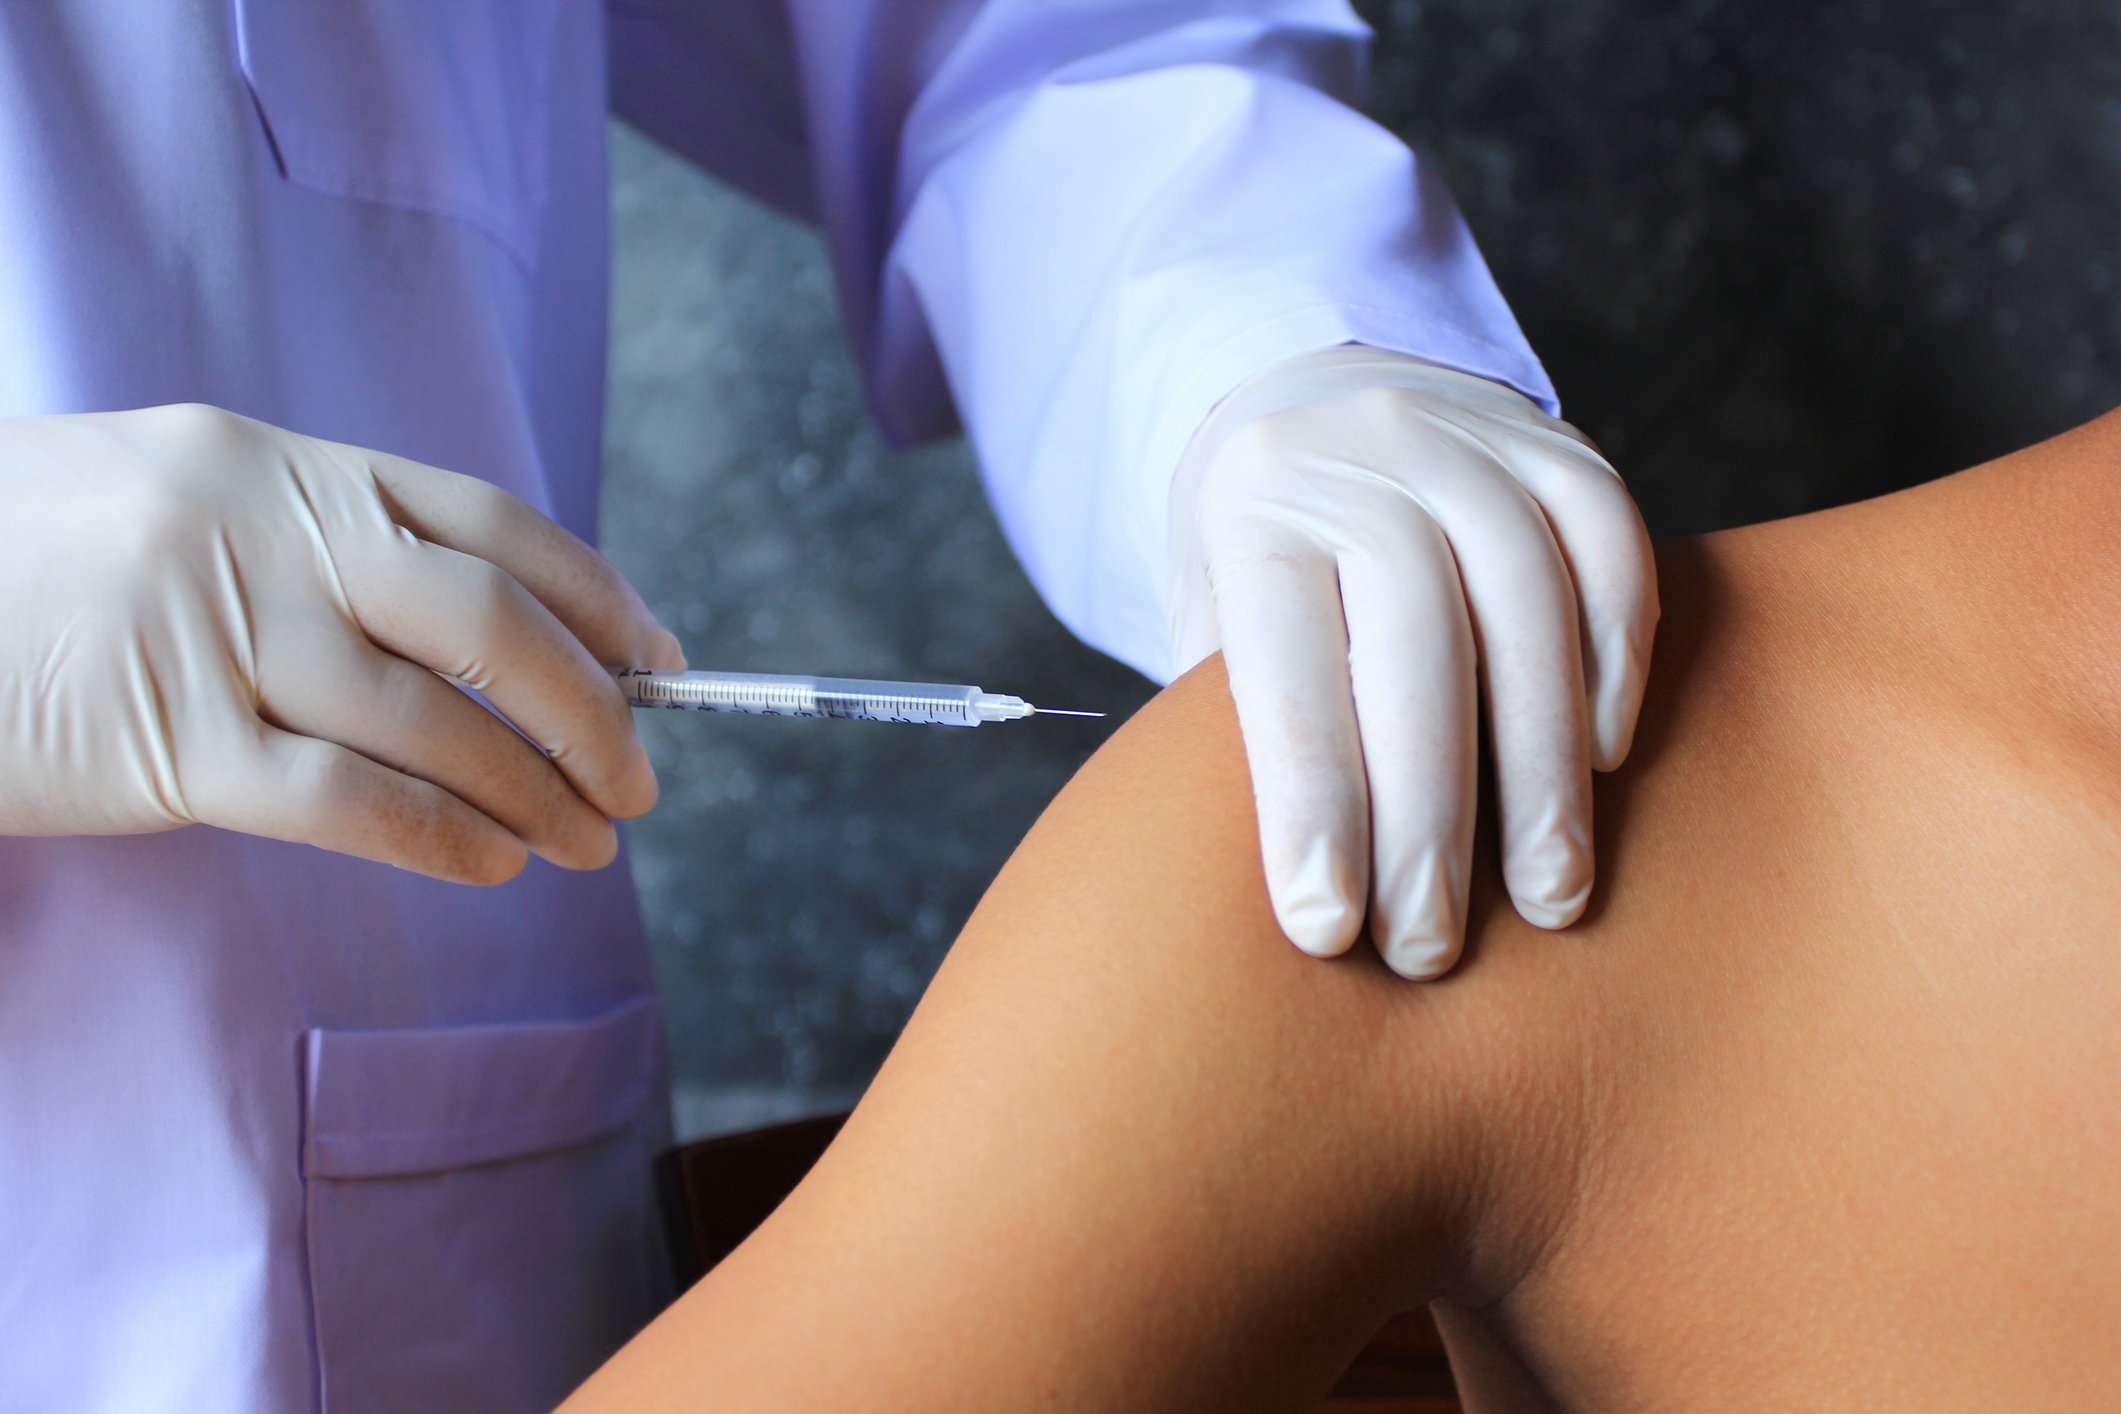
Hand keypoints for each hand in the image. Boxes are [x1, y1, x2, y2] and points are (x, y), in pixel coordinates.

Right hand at [0, 404, 684, 881]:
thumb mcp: (181, 503)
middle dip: (591, 709)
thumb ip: (317, 548)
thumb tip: (488, 639)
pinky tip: (494, 867)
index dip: (594, 597)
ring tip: (590, 840)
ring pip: (432, 721)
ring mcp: (213, 631)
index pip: (489, 524)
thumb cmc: (35, 567)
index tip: (658, 660)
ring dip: (536, 792)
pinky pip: (348, 799)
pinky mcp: (166, 742)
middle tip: (644, 777)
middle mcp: (260, 530)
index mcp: (278, 462)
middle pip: (487, 620)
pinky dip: (443, 837)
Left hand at [1168, 347, 1657, 977]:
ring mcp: (1472, 439)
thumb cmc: (1265, 559)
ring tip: (1546, 896)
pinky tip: (1604, 763)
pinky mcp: (1564, 445)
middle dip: (1428, 818)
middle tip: (1431, 948)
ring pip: (1527, 607)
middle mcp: (1362, 453)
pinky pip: (1611, 550)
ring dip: (1541, 769)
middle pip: (1413, 648)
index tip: (1326, 929)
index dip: (1309, 805)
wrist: (1323, 399)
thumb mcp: (1213, 618)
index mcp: (1253, 506)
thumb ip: (1243, 717)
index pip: (1285, 670)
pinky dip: (1615, 662)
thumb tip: (1300, 884)